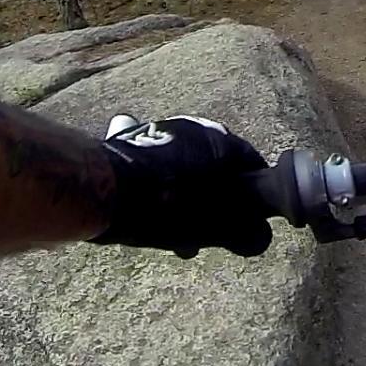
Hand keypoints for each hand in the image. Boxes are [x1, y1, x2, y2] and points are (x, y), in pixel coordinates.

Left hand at [91, 115, 271, 257]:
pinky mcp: (132, 137)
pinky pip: (156, 161)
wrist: (105, 191)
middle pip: (216, 166)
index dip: (252, 194)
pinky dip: (158, 180)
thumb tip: (260, 238)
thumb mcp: (215, 230)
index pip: (251, 164)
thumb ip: (245, 234)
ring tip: (172, 230)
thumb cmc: (168, 208)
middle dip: (213, 199)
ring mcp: (161, 128)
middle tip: (204, 232)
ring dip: (185, 193)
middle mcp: (195, 127)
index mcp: (222, 141)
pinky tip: (149, 203)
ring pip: (185, 166)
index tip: (245, 219)